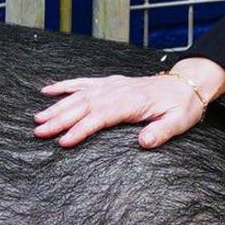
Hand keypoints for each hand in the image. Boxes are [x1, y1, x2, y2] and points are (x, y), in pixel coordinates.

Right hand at [34, 57, 224, 148]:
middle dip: (60, 119)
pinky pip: (83, 82)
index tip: (64, 141)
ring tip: (38, 119)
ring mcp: (111, 85)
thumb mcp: (178, 122)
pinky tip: (47, 90)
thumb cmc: (181, 106)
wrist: (186, 84)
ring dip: (57, 106)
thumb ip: (161, 132)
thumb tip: (144, 142)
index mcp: (132, 102)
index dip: (81, 128)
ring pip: (79, 94)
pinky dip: (64, 85)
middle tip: (39, 132)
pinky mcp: (109, 82)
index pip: (101, 116)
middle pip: (84, 105)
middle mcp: (117, 91)